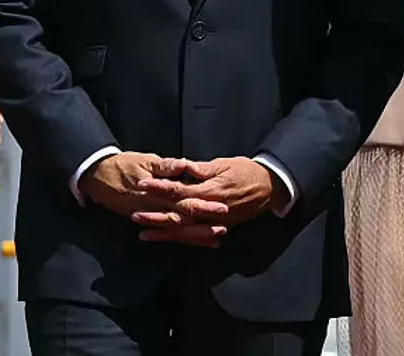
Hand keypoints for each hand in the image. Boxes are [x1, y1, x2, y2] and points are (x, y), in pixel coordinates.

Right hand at [80, 153, 228, 247]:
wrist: (99, 176)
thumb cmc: (123, 165)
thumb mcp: (145, 160)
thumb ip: (166, 166)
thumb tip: (184, 166)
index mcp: (157, 191)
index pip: (184, 200)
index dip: (203, 204)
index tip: (220, 206)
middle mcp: (155, 207)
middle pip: (183, 219)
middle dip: (203, 224)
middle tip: (223, 227)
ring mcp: (150, 216)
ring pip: (176, 230)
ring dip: (195, 235)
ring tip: (214, 237)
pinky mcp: (146, 219)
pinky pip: (165, 232)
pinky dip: (181, 237)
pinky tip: (195, 240)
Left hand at [133, 157, 283, 235]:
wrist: (269, 188)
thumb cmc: (245, 171)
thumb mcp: (224, 164)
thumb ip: (202, 169)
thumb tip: (183, 167)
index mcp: (211, 191)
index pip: (180, 191)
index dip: (160, 188)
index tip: (142, 184)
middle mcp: (211, 211)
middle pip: (179, 216)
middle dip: (156, 216)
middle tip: (134, 215)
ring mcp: (215, 223)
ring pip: (185, 231)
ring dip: (163, 233)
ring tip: (142, 233)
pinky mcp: (218, 229)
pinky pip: (195, 237)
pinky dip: (179, 239)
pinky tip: (164, 240)